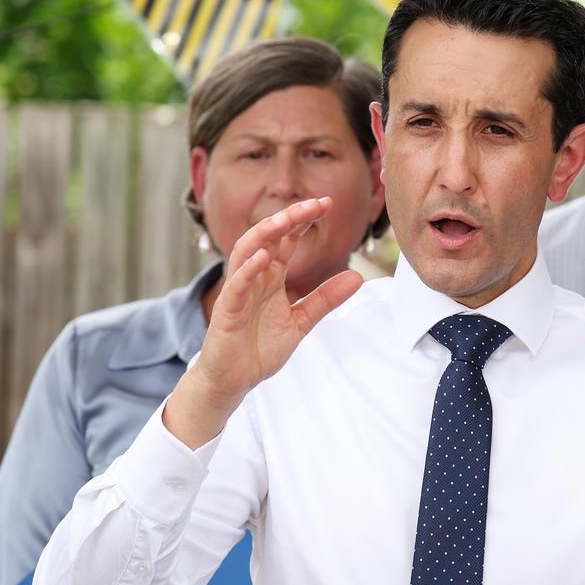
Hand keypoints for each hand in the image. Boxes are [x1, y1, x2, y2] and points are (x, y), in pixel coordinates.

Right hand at [164, 198, 361, 447]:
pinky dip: (248, 271)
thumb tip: (358, 277)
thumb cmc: (260, 348)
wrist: (234, 381)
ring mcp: (238, 293)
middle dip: (288, 219)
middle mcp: (253, 279)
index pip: (286, 240)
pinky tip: (263, 258)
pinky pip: (235, 287)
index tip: (326, 204)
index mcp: (270, 278)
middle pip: (267, 238)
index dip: (303, 220)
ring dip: (264, 234)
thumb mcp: (301, 321)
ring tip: (285, 219)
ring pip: (245, 253)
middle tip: (314, 205)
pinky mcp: (226, 313)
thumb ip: (326, 299)